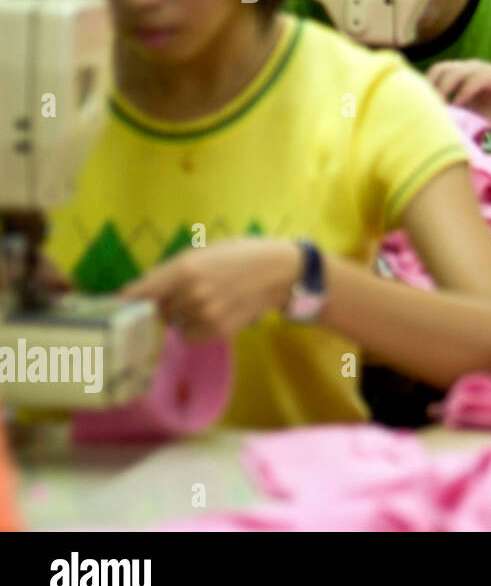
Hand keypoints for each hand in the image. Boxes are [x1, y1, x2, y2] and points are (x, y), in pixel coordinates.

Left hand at [119, 238, 298, 340]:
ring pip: (175, 323)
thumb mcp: (205, 250)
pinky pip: (191, 335)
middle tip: (184, 294)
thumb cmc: (242, 254)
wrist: (281, 271)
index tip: (114, 308)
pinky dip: (196, 328)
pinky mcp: (219, 331)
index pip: (139, 292)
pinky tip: (215, 313)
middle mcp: (190, 293)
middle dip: (164, 304)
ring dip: (182, 316)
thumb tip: (142, 290)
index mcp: (184, 268)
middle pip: (157, 309)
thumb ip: (174, 270)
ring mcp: (205, 314)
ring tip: (207, 301)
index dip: (125, 301)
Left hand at [427, 59, 490, 141]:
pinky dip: (466, 91)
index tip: (419, 103)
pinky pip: (478, 79)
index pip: (438, 70)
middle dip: (433, 87)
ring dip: (446, 89)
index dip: (427, 84)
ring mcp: (486, 69)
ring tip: (440, 106)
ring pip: (459, 72)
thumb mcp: (468, 111)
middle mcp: (472, 67)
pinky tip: (460, 104)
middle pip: (444, 68)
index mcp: (463, 73)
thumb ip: (451, 108)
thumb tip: (425, 117)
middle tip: (427, 106)